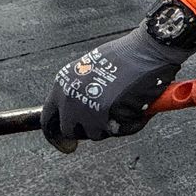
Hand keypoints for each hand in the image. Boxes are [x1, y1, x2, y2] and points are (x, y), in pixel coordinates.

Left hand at [41, 0, 195, 149]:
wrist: (147, 50)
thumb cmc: (127, 55)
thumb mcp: (92, 69)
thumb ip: (82, 91)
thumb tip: (81, 114)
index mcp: (62, 84)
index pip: (48, 119)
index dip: (57, 135)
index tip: (68, 145)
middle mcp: (69, 98)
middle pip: (70, 131)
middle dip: (88, 130)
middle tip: (107, 123)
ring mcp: (85, 108)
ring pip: (95, 134)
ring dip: (112, 126)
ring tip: (129, 106)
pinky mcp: (105, 116)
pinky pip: (119, 131)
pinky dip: (132, 124)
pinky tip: (140, 106)